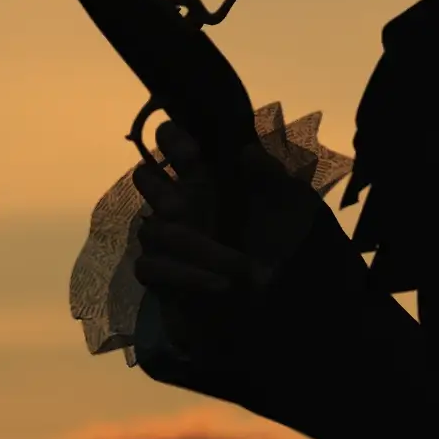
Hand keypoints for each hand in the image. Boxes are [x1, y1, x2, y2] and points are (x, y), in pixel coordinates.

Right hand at [131, 121, 336, 355]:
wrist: (288, 299)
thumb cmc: (288, 243)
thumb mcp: (295, 205)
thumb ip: (272, 175)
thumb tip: (245, 151)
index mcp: (209, 176)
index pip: (172, 141)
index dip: (172, 139)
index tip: (193, 153)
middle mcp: (182, 201)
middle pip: (144, 177)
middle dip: (157, 187)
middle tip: (183, 206)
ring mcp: (166, 237)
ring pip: (153, 228)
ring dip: (199, 249)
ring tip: (240, 267)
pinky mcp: (160, 273)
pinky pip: (152, 268)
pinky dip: (190, 277)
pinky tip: (223, 285)